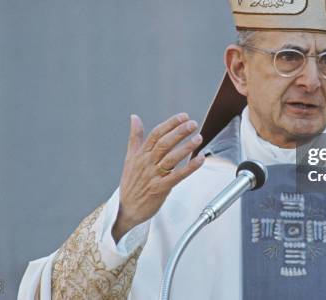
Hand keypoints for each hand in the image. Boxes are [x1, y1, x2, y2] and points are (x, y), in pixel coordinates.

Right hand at [112, 113, 204, 241]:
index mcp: (141, 154)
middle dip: (179, 132)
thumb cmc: (130, 183)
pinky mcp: (160, 189)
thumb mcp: (130, 157)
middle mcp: (147, 163)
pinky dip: (189, 167)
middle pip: (164, 143)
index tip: (183, 116)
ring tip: (198, 138)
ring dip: (185, 147)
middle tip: (192, 123)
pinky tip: (200, 159)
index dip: (170, 124)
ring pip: (171, 158)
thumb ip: (135, 137)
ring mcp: (153, 176)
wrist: (126, 209)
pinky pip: (177, 176)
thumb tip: (134, 117)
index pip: (156, 134)